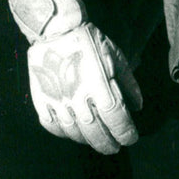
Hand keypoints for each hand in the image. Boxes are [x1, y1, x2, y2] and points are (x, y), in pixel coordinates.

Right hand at [0, 0, 142, 153]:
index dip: (125, 133)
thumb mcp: (117, 58)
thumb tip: (137, 107)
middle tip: (115, 148)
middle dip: (107, 143)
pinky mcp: (41, 99)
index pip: (116, 119)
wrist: (56, 30)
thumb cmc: (91, 42)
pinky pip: (51, 125)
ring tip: (96, 142)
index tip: (131, 139)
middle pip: (95, 132)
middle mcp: (79, 97)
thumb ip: (128, 85)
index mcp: (100, 86)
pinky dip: (63, 134)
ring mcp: (58, 100)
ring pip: (73, 132)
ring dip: (87, 141)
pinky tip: (72, 133)